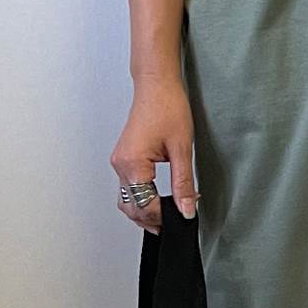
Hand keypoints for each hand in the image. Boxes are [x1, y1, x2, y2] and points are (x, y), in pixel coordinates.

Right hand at [111, 74, 197, 228]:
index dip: (165, 216)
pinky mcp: (124, 158)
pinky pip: (129, 187)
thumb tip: (187, 209)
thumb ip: (183, 184)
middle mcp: (121, 164)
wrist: (157, 85)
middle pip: (132, 207)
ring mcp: (120, 161)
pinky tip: (157, 200)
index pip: (145, 205)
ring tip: (168, 214)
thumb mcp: (182, 149)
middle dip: (152, 219)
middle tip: (176, 221)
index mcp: (133, 163)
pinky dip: (141, 198)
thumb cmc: (167, 107)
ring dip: (145, 210)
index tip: (183, 217)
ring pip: (127, 199)